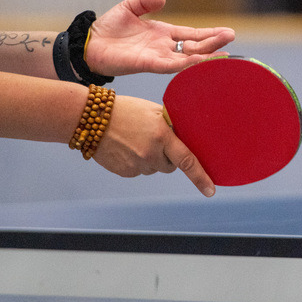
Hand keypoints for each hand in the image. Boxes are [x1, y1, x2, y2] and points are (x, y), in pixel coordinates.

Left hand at [85, 0, 234, 75]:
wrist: (88, 44)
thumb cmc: (108, 28)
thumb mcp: (129, 8)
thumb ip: (145, 2)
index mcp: (163, 34)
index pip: (192, 34)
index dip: (209, 34)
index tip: (228, 32)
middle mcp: (164, 47)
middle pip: (195, 46)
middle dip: (213, 43)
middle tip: (231, 37)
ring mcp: (158, 57)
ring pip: (187, 58)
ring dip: (205, 56)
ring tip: (223, 54)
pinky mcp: (147, 64)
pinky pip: (170, 65)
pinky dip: (185, 64)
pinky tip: (198, 61)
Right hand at [91, 95, 215, 196]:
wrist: (91, 119)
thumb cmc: (125, 110)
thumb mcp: (152, 111)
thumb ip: (169, 126)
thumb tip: (184, 138)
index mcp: (162, 135)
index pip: (187, 160)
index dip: (201, 177)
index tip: (211, 191)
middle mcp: (151, 153)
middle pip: (170, 165)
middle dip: (167, 156)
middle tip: (154, 140)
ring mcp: (137, 165)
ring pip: (153, 168)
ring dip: (150, 158)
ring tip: (135, 140)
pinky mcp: (125, 172)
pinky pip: (139, 170)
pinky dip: (136, 162)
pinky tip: (126, 147)